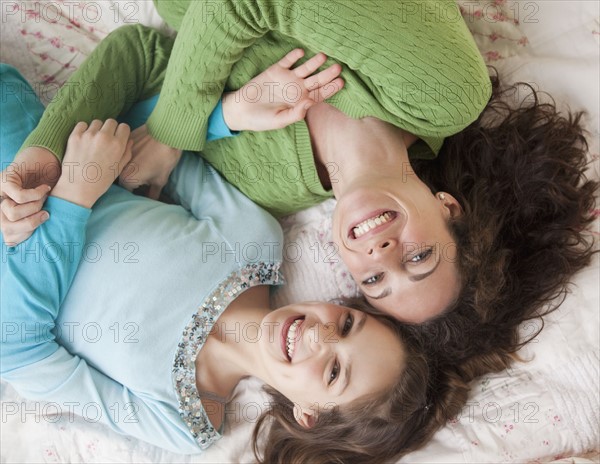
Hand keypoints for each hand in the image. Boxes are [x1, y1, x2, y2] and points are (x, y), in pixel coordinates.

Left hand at [0, 147, 59, 245]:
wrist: (47, 162)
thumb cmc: (47, 190)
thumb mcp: (41, 212)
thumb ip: (29, 225)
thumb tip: (17, 243)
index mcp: (5, 216)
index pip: (8, 238)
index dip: (26, 235)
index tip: (42, 225)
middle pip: (6, 229)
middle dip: (30, 224)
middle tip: (45, 214)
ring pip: (12, 213)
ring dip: (35, 207)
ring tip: (43, 198)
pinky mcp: (5, 178)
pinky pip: (20, 196)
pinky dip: (37, 194)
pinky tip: (45, 188)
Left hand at [51, 120, 132, 207]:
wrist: (78, 187)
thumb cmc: (101, 181)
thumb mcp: (119, 168)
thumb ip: (127, 153)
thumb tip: (129, 140)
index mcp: (118, 145)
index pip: (124, 127)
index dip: (122, 132)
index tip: (118, 137)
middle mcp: (104, 137)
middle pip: (111, 122)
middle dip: (110, 128)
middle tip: (106, 139)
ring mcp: (88, 135)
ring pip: (96, 122)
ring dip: (97, 129)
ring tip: (94, 140)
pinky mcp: (75, 136)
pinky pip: (82, 124)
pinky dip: (84, 129)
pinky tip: (84, 140)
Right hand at [118, 124, 181, 199]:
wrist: (168, 133)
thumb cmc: (165, 158)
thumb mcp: (160, 180)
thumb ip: (152, 193)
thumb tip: (151, 201)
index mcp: (127, 178)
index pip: (127, 191)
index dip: (135, 192)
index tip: (143, 190)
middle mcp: (119, 166)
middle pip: (122, 177)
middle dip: (132, 180)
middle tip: (144, 177)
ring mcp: (120, 152)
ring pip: (122, 164)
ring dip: (130, 166)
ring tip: (144, 164)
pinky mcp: (124, 141)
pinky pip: (125, 151)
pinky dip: (131, 154)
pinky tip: (142, 152)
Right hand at [222, 49, 343, 131]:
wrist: (242, 111)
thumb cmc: (262, 120)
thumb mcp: (280, 121)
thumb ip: (296, 113)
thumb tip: (310, 103)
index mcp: (301, 102)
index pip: (320, 94)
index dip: (331, 88)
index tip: (341, 82)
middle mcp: (297, 88)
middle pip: (316, 79)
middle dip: (327, 74)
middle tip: (337, 67)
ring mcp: (287, 78)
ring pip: (305, 68)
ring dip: (314, 62)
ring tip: (322, 57)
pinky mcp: (276, 70)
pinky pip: (287, 61)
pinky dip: (294, 56)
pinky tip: (300, 53)